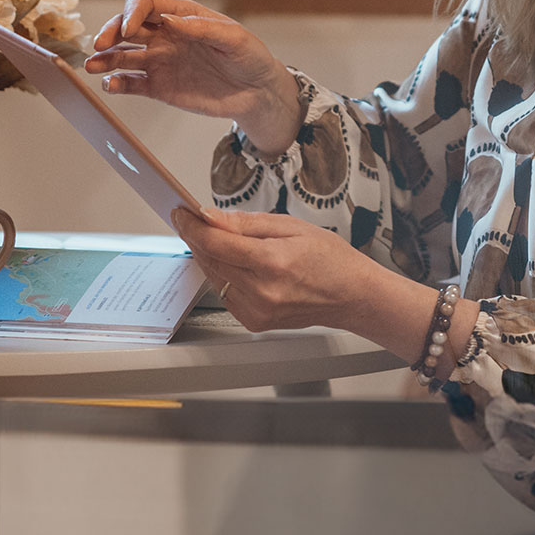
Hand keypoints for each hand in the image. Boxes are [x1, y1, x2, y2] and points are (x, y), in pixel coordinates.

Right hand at [85, 0, 300, 151]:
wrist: (258, 92)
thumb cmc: (250, 57)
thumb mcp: (234, 39)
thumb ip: (203, 29)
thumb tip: (170, 21)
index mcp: (181, 16)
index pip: (146, 5)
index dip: (132, 12)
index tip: (128, 28)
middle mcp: (164, 35)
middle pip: (127, 27)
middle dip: (111, 32)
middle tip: (100, 45)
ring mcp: (159, 61)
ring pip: (122, 55)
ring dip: (105, 59)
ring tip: (92, 67)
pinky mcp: (159, 87)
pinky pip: (131, 83)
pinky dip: (116, 84)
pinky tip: (110, 86)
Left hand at [172, 208, 469, 365]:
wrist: (352, 296)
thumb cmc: (331, 259)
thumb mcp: (291, 226)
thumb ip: (247, 224)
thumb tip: (212, 217)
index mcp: (271, 263)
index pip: (216, 243)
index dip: (192, 226)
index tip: (181, 213)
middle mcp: (260, 291)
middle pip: (210, 260)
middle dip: (198, 237)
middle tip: (192, 219)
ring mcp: (256, 311)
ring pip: (214, 277)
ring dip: (209, 256)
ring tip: (216, 237)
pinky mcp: (254, 322)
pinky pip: (226, 293)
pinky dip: (223, 275)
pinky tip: (235, 263)